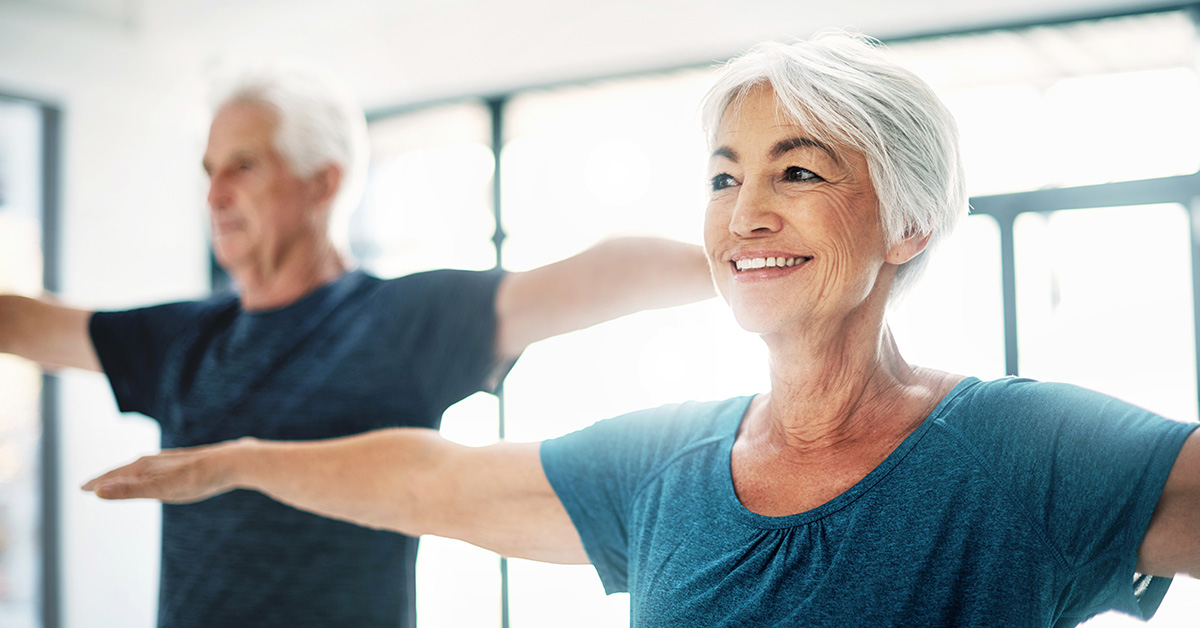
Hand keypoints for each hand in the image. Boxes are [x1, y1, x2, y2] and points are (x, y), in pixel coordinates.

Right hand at [81, 439, 248, 503]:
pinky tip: (158, 477)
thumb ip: (130, 490)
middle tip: (92, 486)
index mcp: (146, 466)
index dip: (98, 483)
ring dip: (127, 476)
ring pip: (142, 469)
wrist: (234, 462)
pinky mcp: (186, 464)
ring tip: (119, 481)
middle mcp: (156, 460)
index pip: (114, 475)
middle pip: (125, 470)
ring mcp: (171, 462)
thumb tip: (97, 491)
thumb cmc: (197, 478)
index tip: (81, 488)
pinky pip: (159, 470)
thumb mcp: (161, 489)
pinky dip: (148, 474)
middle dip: (108, 479)